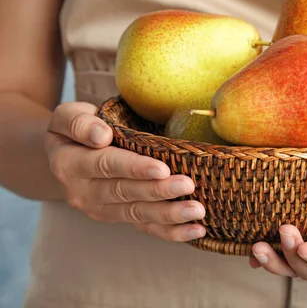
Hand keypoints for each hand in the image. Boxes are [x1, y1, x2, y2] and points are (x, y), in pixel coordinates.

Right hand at [44, 101, 205, 241]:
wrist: (68, 154)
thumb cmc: (78, 128)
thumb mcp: (69, 116)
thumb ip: (79, 123)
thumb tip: (101, 135)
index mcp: (69, 164)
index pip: (105, 165)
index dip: (134, 168)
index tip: (161, 168)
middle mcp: (83, 192)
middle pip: (125, 192)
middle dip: (158, 191)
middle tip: (188, 185)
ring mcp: (101, 209)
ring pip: (137, 214)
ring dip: (169, 214)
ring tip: (197, 211)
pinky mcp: (119, 218)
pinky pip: (146, 227)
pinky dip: (171, 231)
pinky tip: (196, 230)